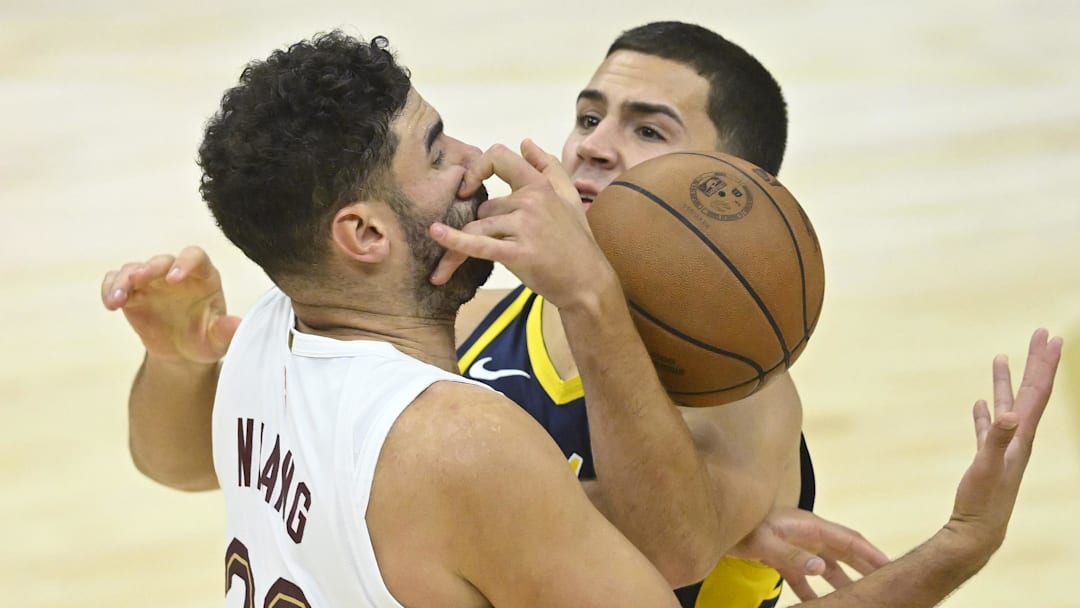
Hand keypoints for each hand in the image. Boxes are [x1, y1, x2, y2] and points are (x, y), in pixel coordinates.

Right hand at [101, 246, 239, 363]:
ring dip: (123, 280)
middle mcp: (177, 273)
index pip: (195, 257)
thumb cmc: (206, 340)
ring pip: (134, 269)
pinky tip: (110, 304)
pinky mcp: (132, 293)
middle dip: (150, 268)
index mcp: (203, 277)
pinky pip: (117, 282)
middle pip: (162, 261)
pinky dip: (110, 288)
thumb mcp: (218, 340)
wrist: (183, 353)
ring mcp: (152, 281)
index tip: (174, 279)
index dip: (185, 263)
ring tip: (117, 300)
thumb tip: (236, 324)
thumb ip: (226, 331)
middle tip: (139, 280)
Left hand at [429, 140, 615, 309]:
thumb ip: (548, 166)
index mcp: (540, 185)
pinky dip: (455, 241)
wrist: (588, 283)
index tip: (466, 187)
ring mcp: (524, 226)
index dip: (477, 168)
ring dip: (465, 246)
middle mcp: (531, 200)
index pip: (499, 157)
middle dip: (483, 226)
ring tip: (448, 267)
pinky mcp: (518, 253)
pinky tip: (437, 235)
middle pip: (484, 206)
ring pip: (478, 227)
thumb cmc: (577, 242)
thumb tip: (525, 142)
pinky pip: (479, 244)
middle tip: (490, 249)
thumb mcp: (569, 197)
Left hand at [729, 507, 889, 600]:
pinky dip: (812, 591)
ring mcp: (794, 546)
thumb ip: (792, 556)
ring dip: (841, 582)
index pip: (848, 540)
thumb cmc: (741, 529)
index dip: (870, 553)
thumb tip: (822, 568)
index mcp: (809, 526)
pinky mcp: (780, 557)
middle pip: (843, 552)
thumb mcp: (766, 542)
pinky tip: (816, 605)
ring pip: (826, 566)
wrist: (714, 524)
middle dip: (864, 567)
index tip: (890, 566)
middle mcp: (806, 535)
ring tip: (857, 599)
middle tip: (884, 584)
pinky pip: (803, 577)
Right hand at [944, 329, 1062, 557]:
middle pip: (1031, 392)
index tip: (1052, 336)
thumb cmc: (983, 501)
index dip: (1045, 363)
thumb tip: (1007, 413)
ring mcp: (1004, 447)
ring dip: (1008, 381)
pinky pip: (989, 426)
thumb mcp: (987, 467)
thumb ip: (995, 438)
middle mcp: (1019, 437)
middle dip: (1036, 362)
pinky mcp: (988, 457)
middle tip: (1042, 333)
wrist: (978, 530)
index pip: (1039, 391)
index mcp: (1022, 435)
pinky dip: (987, 411)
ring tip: (1003, 357)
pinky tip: (981, 403)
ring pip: (1008, 405)